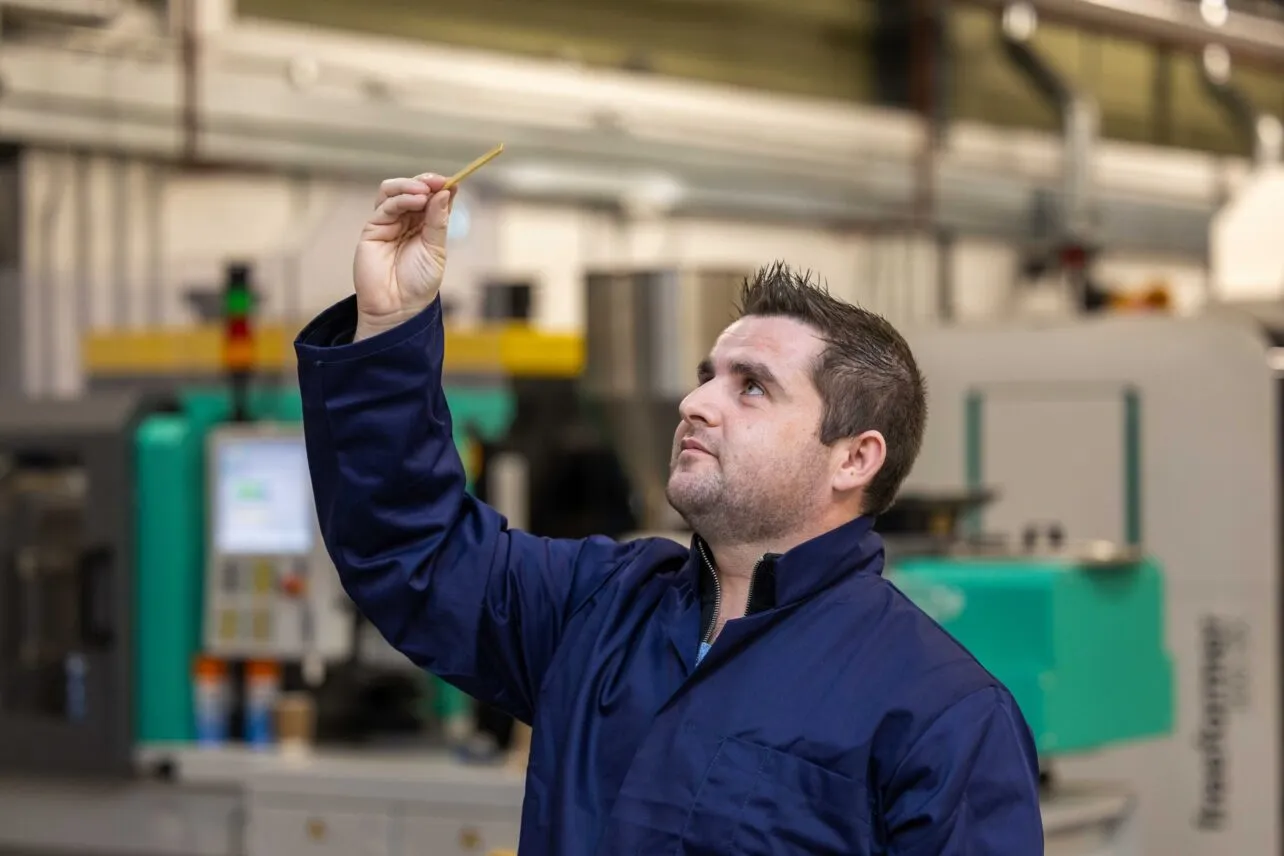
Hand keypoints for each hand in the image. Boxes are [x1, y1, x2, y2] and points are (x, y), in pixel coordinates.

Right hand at [353, 173, 454, 340]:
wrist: (398, 307)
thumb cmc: (419, 283)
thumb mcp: (436, 250)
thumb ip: (439, 221)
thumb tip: (445, 191)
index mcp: (425, 225)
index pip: (432, 198)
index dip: (441, 187)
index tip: (453, 181)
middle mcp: (406, 220)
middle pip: (413, 189)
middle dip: (425, 182)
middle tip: (438, 182)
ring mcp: (388, 222)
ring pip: (394, 191)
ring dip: (410, 186)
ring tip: (424, 191)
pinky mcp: (373, 228)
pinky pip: (386, 206)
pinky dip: (402, 198)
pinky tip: (416, 201)